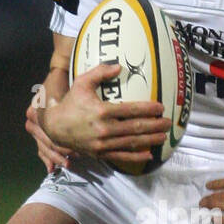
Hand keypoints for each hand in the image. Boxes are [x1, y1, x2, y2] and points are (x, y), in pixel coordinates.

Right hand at [29, 64, 168, 169]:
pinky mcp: (100, 153)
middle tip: (168, 122)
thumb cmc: (71, 102)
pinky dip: (136, 156)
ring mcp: (103, 143)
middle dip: (154, 125)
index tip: (160, 107)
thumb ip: (100, 72)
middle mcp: (104, 129)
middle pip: (135, 128)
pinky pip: (122, 156)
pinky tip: (149, 154)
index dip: (147, 109)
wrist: (55, 127)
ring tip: (163, 136)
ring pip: (131, 142)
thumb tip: (119, 67)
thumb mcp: (82, 82)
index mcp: (101, 111)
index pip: (130, 110)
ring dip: (150, 140)